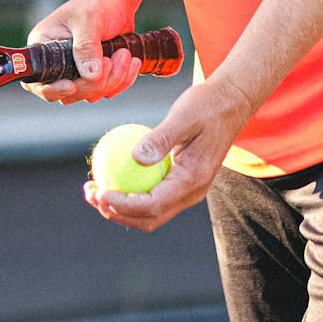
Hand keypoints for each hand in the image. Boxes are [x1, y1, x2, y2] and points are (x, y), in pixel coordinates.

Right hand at [21, 0, 143, 104]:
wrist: (117, 0)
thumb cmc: (97, 2)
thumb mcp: (89, 20)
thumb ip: (87, 47)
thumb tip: (90, 76)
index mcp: (44, 47)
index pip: (38, 80)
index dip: (52, 89)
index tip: (71, 85)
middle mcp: (57, 63)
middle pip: (69, 93)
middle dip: (94, 82)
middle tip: (110, 59)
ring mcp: (77, 71)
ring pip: (92, 94)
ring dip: (113, 79)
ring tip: (124, 53)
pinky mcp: (96, 76)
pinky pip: (108, 91)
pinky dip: (123, 80)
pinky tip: (131, 61)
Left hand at [84, 74, 255, 232]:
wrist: (232, 104)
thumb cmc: (208, 105)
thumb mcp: (184, 115)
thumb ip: (161, 138)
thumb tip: (134, 157)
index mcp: (193, 180)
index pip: (154, 205)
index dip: (123, 205)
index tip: (100, 191)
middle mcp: (192, 193)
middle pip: (150, 218)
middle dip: (116, 213)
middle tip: (91, 194)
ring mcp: (188, 191)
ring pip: (150, 212)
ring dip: (120, 208)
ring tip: (94, 190)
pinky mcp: (181, 183)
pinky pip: (153, 196)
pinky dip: (130, 194)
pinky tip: (110, 176)